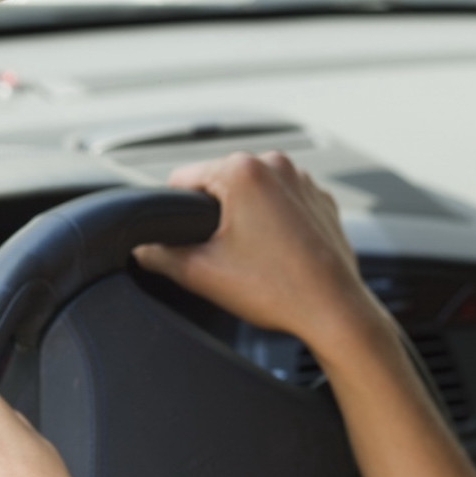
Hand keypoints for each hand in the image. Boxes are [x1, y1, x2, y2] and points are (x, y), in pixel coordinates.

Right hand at [134, 152, 384, 352]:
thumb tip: (142, 249)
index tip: (180, 238)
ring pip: (253, 193)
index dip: (172, 210)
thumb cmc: (277, 290)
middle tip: (222, 255)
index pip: (182, 179)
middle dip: (214, 216)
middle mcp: (275, 165)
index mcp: (242, 171)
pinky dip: (274, 223)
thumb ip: (160, 255)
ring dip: (245, 218)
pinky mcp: (320, 200)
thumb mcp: (201, 273)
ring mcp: (303, 181)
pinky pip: (282, 204)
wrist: (334, 311)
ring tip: (253, 257)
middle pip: (219, 184)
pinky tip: (276, 255)